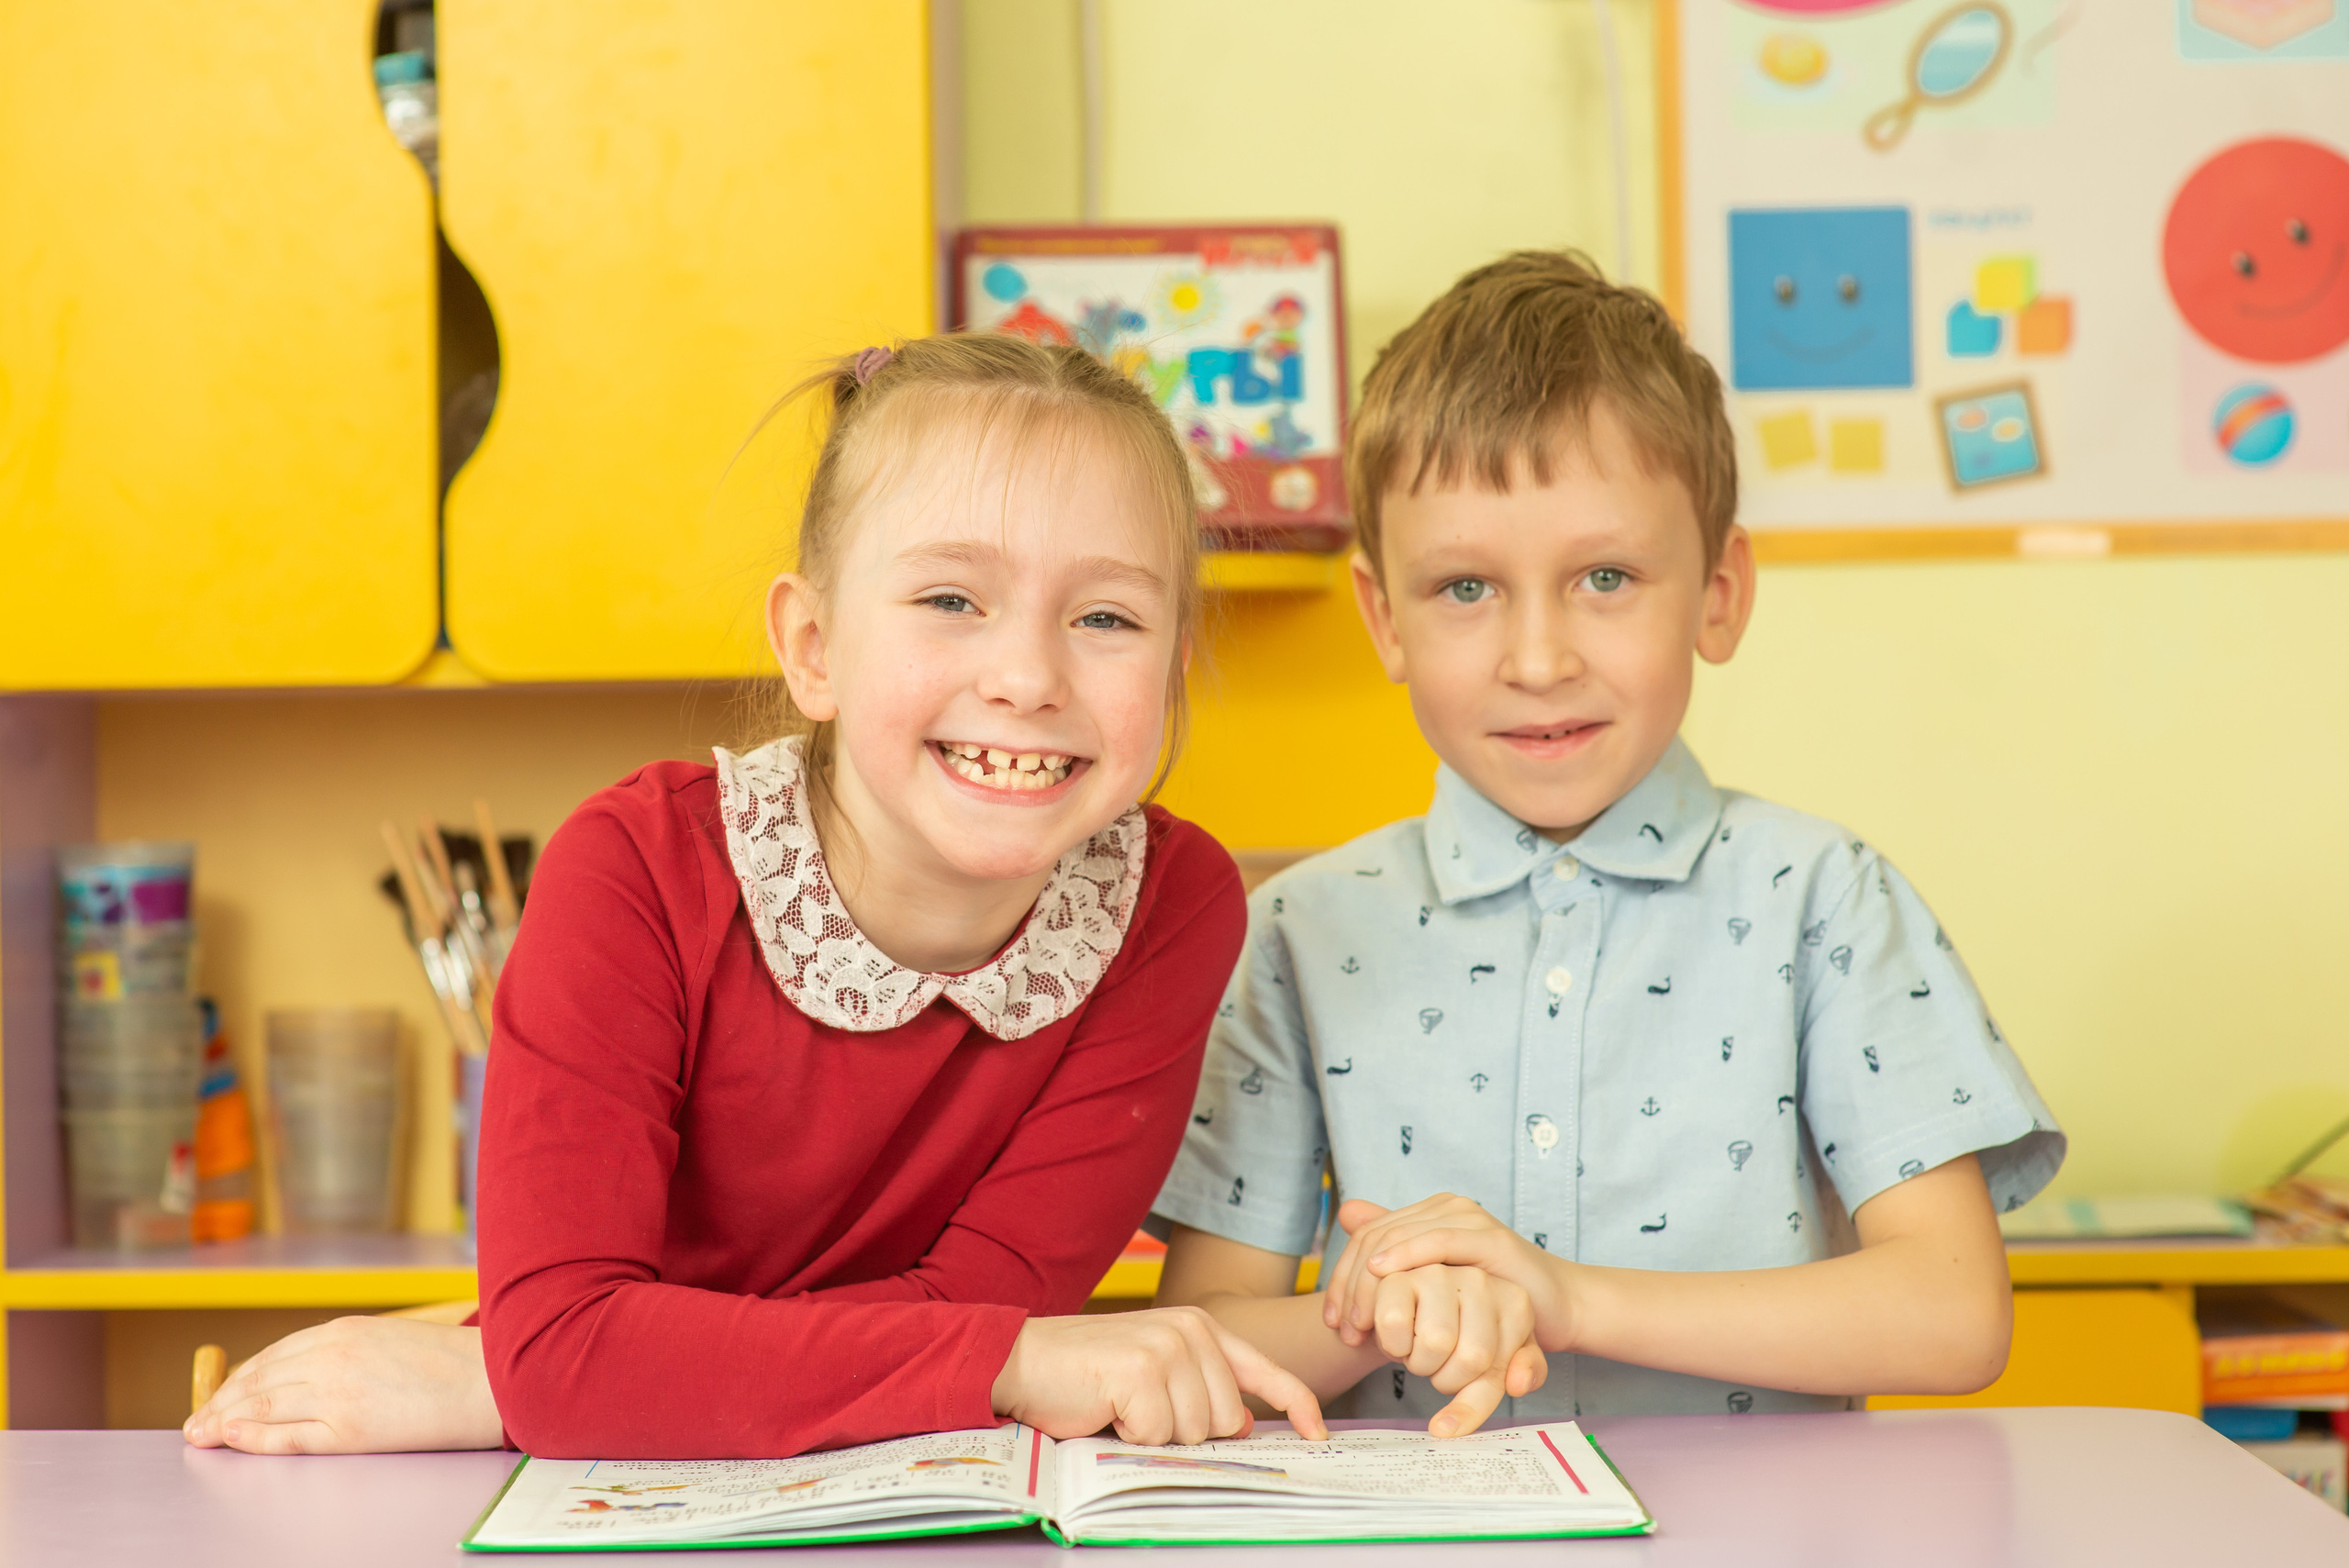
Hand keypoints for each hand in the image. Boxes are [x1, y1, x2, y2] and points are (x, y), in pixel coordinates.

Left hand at [183, 1317, 502, 1454]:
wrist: (492, 1380)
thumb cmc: (451, 1365)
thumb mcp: (391, 1342)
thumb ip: (349, 1352)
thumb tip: (306, 1375)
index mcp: (346, 1331)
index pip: (274, 1355)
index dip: (239, 1378)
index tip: (219, 1395)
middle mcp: (333, 1357)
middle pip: (259, 1381)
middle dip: (221, 1403)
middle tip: (195, 1423)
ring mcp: (337, 1394)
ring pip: (264, 1407)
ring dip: (225, 1421)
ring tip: (201, 1435)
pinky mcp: (349, 1430)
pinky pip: (288, 1436)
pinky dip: (254, 1438)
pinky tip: (232, 1439)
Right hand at [991, 1307, 1327, 1444]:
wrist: (1023, 1360)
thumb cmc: (1089, 1375)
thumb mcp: (1156, 1373)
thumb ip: (1203, 1389)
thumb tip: (1244, 1423)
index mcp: (1200, 1327)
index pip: (1265, 1370)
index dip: (1297, 1403)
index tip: (1318, 1433)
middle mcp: (1191, 1330)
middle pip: (1228, 1419)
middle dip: (1186, 1431)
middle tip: (1140, 1409)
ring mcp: (1168, 1348)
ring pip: (1196, 1432)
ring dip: (1155, 1434)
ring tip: (1121, 1406)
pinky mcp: (1141, 1371)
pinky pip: (1158, 1435)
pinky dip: (1130, 1435)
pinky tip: (1107, 1409)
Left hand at [1327, 1195, 1574, 1352]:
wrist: (1550, 1308)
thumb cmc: (1489, 1301)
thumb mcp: (1434, 1286)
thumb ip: (1396, 1261)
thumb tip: (1346, 1214)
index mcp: (1427, 1215)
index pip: (1367, 1236)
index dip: (1342, 1277)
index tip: (1333, 1322)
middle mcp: (1444, 1208)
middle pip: (1375, 1237)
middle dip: (1351, 1285)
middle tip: (1344, 1329)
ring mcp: (1467, 1218)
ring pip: (1398, 1236)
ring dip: (1371, 1279)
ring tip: (1360, 1319)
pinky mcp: (1489, 1237)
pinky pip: (1438, 1241)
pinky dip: (1407, 1256)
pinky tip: (1384, 1274)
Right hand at [1346, 1262, 1547, 1436]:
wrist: (1414, 1308)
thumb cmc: (1462, 1335)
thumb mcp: (1500, 1356)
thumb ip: (1523, 1371)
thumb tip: (1518, 1384)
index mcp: (1516, 1304)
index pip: (1497, 1373)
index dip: (1468, 1406)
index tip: (1446, 1427)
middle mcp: (1483, 1281)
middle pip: (1470, 1360)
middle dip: (1442, 1379)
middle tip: (1436, 1367)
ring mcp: (1441, 1273)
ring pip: (1434, 1344)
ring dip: (1416, 1362)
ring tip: (1417, 1346)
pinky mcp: (1401, 1274)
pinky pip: (1394, 1325)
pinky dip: (1391, 1344)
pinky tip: (1396, 1335)